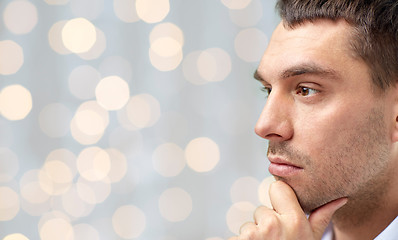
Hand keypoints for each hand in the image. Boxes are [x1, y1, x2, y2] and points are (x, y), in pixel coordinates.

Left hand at [229, 181, 346, 239]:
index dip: (279, 198)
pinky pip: (236, 236)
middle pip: (262, 209)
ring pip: (249, 224)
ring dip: (254, 235)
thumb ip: (321, 217)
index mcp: (294, 220)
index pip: (276, 187)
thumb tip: (339, 198)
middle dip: (266, 223)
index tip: (282, 210)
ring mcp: (253, 234)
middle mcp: (272, 224)